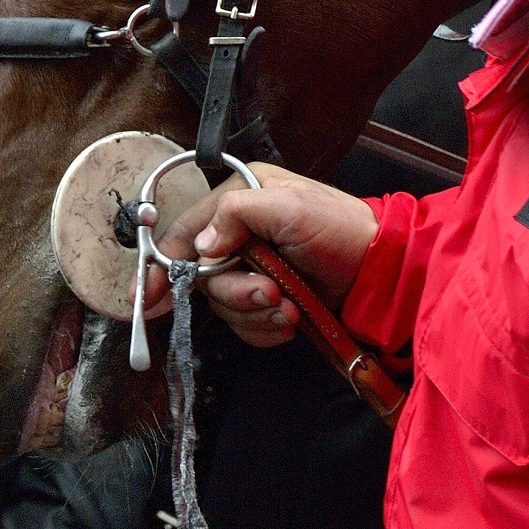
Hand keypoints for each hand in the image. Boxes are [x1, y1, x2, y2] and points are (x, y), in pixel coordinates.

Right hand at [149, 166, 376, 348]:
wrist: (382, 273)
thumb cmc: (341, 230)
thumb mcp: (290, 207)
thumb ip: (237, 214)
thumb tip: (202, 245)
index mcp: (239, 199)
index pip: (184, 233)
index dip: (160, 266)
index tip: (146, 299)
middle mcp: (240, 233)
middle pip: (204, 277)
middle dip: (236, 293)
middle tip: (271, 293)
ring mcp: (254, 268)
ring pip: (224, 305)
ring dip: (255, 312)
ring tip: (290, 306)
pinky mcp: (268, 299)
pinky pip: (245, 325)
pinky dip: (266, 328)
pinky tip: (291, 320)